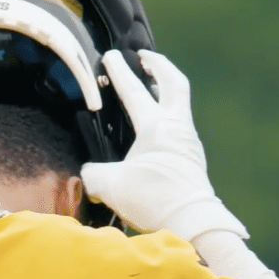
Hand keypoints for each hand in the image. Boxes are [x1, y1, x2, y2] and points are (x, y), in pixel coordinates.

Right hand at [81, 50, 247, 241]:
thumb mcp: (108, 186)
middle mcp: (176, 127)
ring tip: (150, 86)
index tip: (110, 56)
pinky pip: (179, 124)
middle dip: (158, 65)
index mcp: (156, 126)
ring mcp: (188, 141)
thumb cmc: (153, 200)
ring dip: (165, 88)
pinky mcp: (191, 158)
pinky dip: (166, 114)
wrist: (194, 222)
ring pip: (179, 103)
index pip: (135, 91)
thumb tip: (85, 171)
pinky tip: (154, 126)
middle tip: (144, 56)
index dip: (119, 72)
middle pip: (174, 83)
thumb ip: (90, 173)